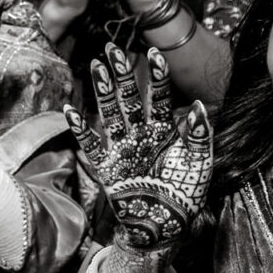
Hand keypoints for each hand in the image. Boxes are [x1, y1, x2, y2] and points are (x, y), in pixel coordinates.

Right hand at [67, 43, 211, 255]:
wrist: (166, 223)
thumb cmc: (186, 194)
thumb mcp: (200, 162)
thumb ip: (199, 135)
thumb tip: (196, 106)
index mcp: (164, 132)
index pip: (159, 98)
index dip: (156, 77)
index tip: (154, 53)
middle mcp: (140, 135)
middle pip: (128, 99)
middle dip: (122, 73)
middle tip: (113, 48)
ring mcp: (121, 149)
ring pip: (109, 114)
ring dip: (103, 91)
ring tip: (95, 66)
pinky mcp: (106, 167)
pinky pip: (90, 145)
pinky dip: (80, 130)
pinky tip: (71, 112)